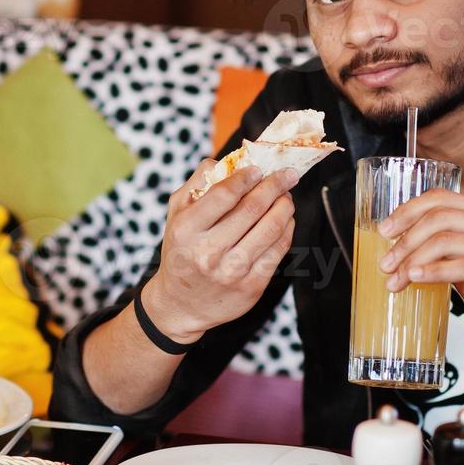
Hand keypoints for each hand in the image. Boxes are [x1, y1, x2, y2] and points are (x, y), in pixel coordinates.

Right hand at [140, 161, 299, 342]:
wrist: (180, 304)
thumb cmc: (180, 250)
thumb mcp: (176, 214)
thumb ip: (198, 183)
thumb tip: (229, 159)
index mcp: (186, 230)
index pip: (224, 195)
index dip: (246, 177)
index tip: (258, 169)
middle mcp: (208, 252)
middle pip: (253, 209)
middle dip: (275, 186)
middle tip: (287, 174)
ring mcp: (232, 272)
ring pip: (271, 228)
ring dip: (285, 206)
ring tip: (286, 196)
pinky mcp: (251, 287)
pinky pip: (278, 251)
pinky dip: (287, 230)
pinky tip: (285, 219)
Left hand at [379, 189, 463, 361]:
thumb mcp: (460, 261)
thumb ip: (437, 246)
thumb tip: (394, 241)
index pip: (440, 198)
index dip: (407, 212)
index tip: (384, 231)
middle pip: (440, 218)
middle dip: (405, 240)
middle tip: (386, 263)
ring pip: (447, 241)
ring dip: (413, 260)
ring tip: (396, 279)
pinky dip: (434, 271)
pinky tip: (416, 278)